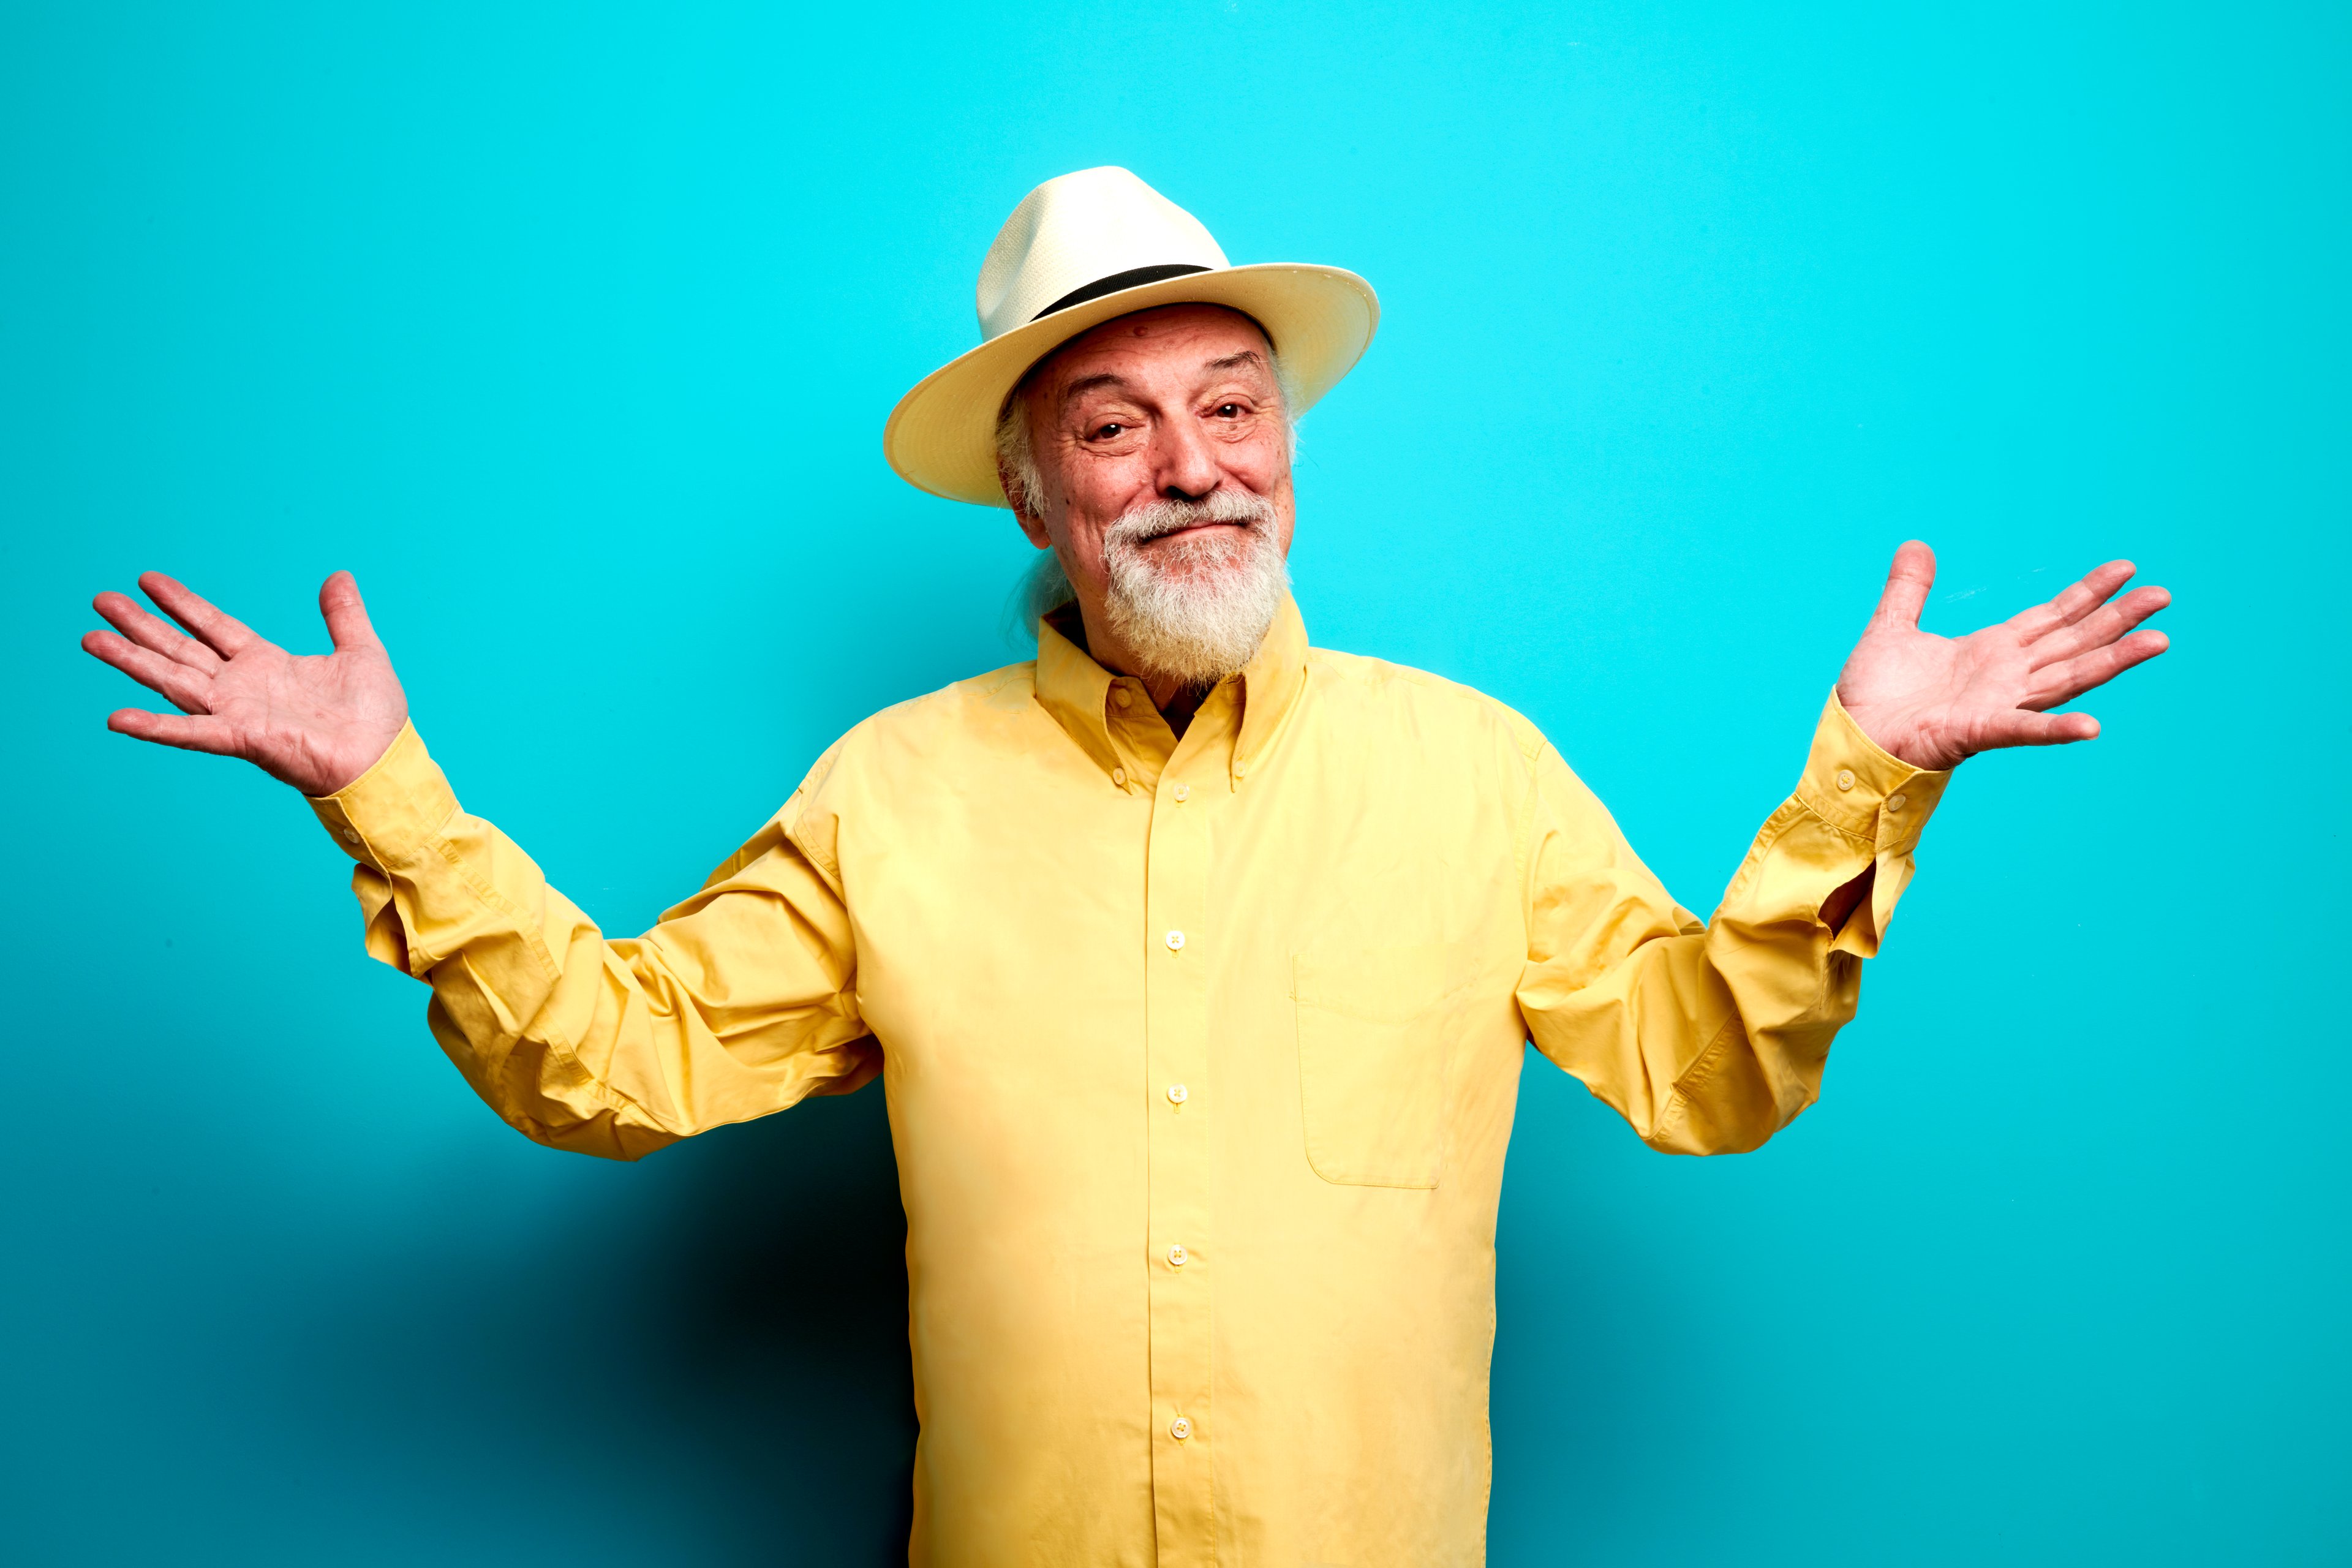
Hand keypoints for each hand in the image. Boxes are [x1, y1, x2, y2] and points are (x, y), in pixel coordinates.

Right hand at [81, 571, 408, 796]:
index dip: (181, 603)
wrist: (386, 759)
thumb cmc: (374, 717)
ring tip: (91, 638)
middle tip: (100, 600)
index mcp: (266, 664)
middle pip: (180, 650)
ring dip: (132, 661)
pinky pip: (193, 732)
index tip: (147, 580)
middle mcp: (243, 687)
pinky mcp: (244, 738)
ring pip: (173, 681)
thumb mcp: (360, 651)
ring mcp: (238, 712)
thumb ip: (344, 615)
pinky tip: (117, 718)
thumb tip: (338, 575)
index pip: (213, 626)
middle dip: (140, 626)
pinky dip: (156, 727)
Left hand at [1835, 542, 2170, 770]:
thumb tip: (1915, 544)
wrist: (1850, 740)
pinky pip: (2022, 730)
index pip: (2052, 616)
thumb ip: (1908, 590)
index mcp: (1992, 650)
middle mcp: (2006, 676)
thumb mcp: (1892, 629)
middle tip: (2163, 595)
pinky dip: (2056, 729)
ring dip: (2111, 661)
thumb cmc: (1874, 696)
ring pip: (2065, 678)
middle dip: (2117, 619)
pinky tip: (2092, 726)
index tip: (2127, 568)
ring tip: (2158, 641)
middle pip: (2073, 641)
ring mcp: (1997, 704)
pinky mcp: (1977, 731)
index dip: (2089, 593)